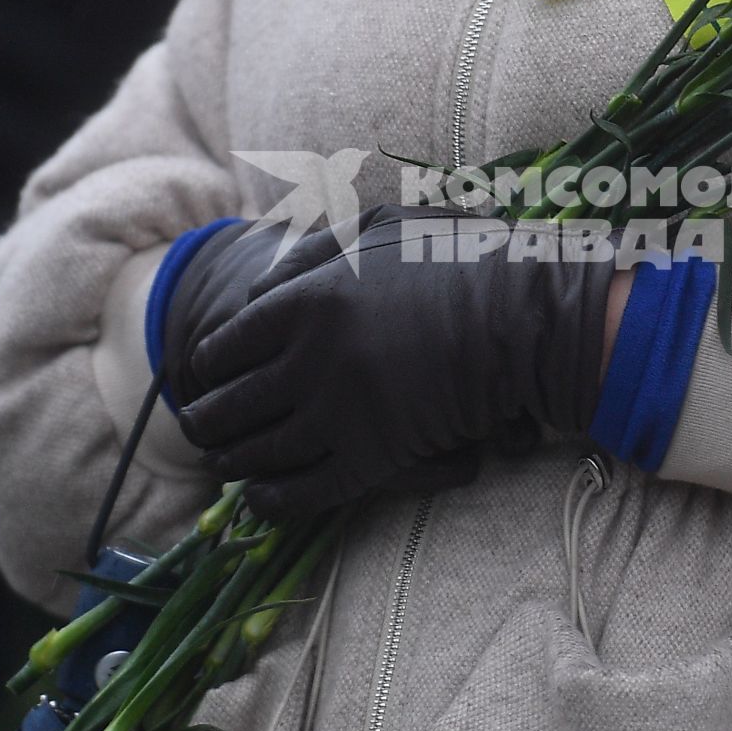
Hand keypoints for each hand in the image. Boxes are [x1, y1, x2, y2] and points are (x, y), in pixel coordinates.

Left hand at [167, 206, 619, 517]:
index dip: (208, 369)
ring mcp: (340, 413)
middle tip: (205, 430)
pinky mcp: (373, 458)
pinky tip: (260, 499)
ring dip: (233, 463)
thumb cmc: (459, 260)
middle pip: (230, 406)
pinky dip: (271, 501)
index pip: (222, 349)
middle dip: (209, 422)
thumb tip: (258, 289)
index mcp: (304, 301)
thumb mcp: (379, 229)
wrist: (526, 317)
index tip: (208, 379)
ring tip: (227, 465)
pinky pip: (302, 492)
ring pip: (259, 454)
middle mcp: (310, 359)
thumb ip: (311, 251)